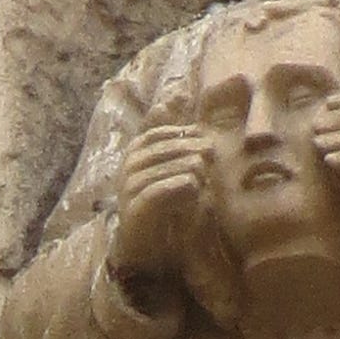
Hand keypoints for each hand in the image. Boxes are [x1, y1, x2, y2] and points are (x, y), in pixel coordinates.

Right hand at [110, 125, 208, 276]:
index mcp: (137, 152)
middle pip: (160, 149)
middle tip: (211, 151)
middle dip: (187, 148)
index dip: (180, 132)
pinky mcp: (134, 211)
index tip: (202, 135)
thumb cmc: (164, 202)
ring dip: (184, 168)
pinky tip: (193, 185)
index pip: (156, 132)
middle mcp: (129, 167)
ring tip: (204, 170)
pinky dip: (175, 187)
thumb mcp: (172, 164)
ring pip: (158, 169)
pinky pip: (154, 193)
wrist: (147, 246)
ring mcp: (129, 188)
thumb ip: (175, 132)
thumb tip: (180, 92)